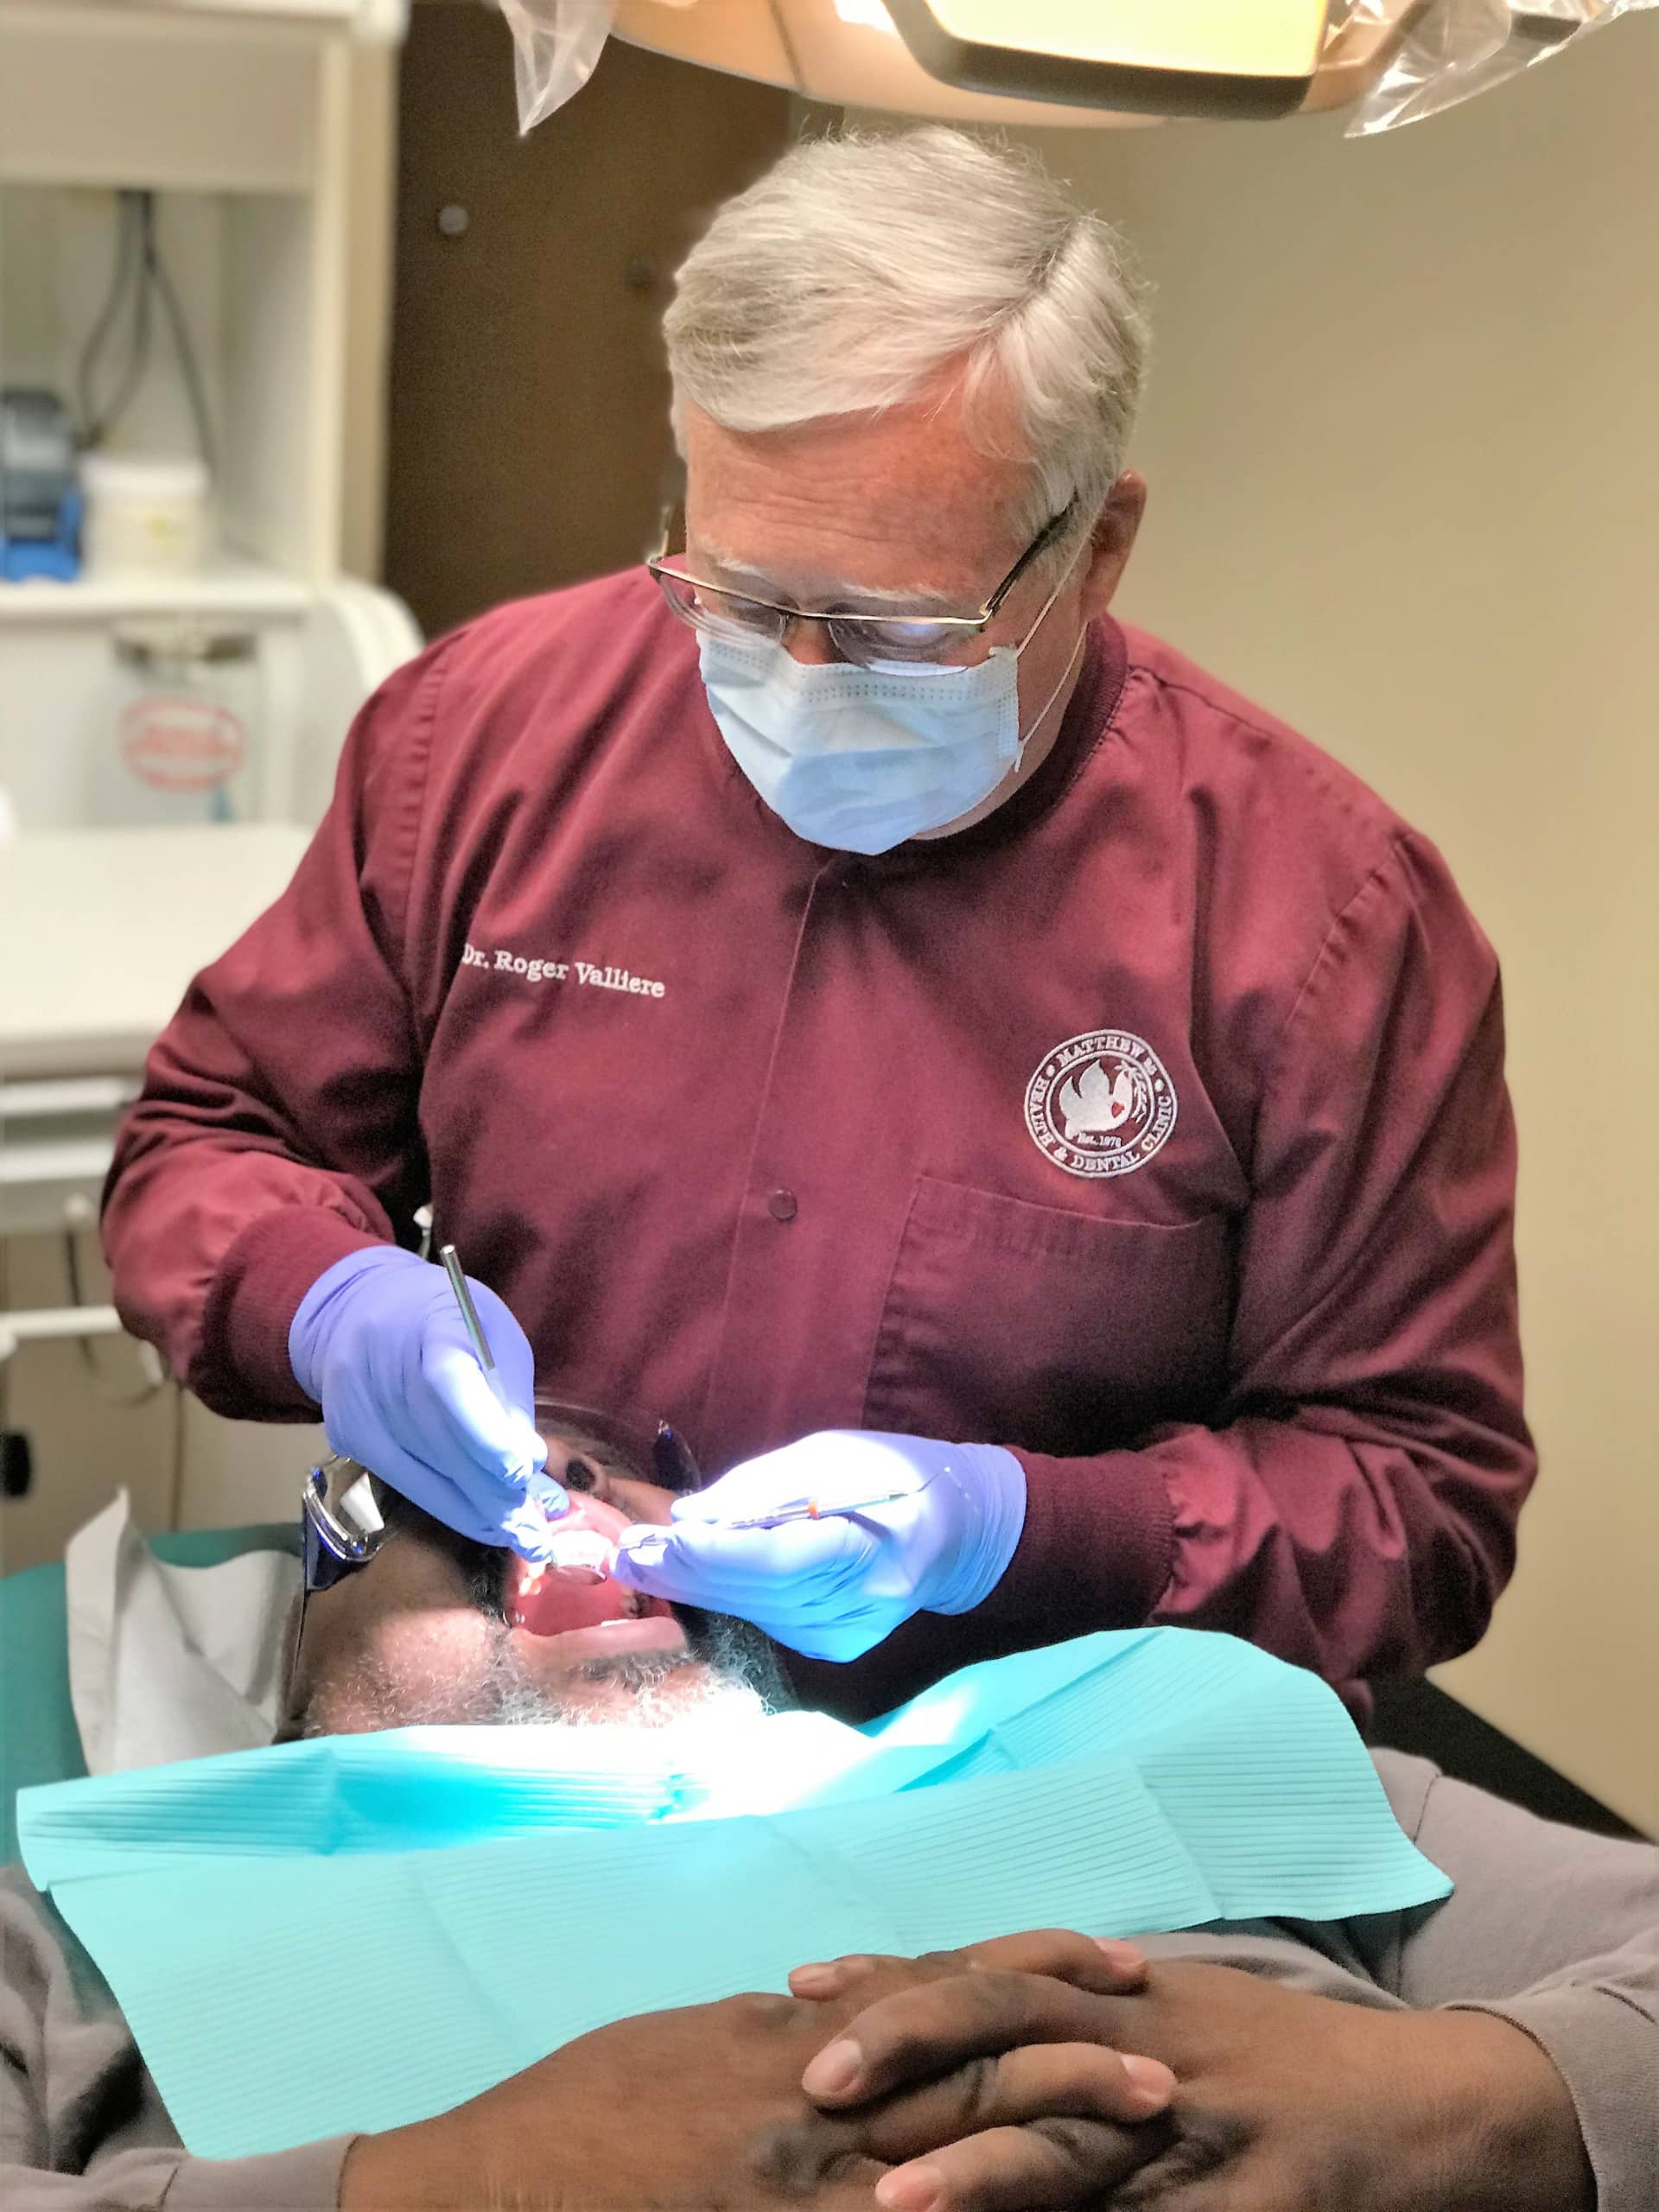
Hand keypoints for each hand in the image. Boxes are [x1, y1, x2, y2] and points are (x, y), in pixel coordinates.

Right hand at [288, 1246, 563, 1557]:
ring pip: (418, 1473)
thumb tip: (529, 1468)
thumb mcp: (494, 1339)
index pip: (450, 1381)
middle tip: (536, 1528)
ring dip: (472, 1511)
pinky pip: (401, 1479)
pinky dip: (443, 1503)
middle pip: (437, 1440)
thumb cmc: (447, 1322)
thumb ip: (509, 1398)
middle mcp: (380, 1363)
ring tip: (519, 1534)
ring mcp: (354, 1402)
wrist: (362, 1308)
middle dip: (490, 1492)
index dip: (485, 1431)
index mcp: (428, 1324)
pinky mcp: (344, 1435)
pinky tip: (478, 1519)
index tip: (522, 1471)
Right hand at [339, 1935, 1167, 2211]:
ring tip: (1142, 2144)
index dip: (1033, 1977)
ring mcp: (805, 2187)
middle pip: (972, 2071)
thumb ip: (777, 2029)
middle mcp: (814, 2101)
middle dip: (1073, 2066)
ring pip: (958, 2157)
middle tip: (1164, 2067)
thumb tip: (837, 2003)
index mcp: (796, 2035)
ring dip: (1056, 2151)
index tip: (1111, 1970)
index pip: (943, 1993)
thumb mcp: (687, 2040)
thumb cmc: (581, 2112)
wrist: (489, 2192)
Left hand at [611, 1430, 1025, 1659]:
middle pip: (754, 1593)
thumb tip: (692, 1515)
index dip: (714, 1553)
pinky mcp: (834, 1647)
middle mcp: (858, 1607)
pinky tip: (687, 1576)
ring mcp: (846, 1635)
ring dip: (692, 1586)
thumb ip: (762, 1487)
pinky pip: (765, 1617)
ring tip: (638, 1562)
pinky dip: (725, 1596)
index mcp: (871, 1552)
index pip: (778, 1561)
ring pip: (752, 1611)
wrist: (956, 1532)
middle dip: (685, 1571)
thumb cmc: (895, 1475)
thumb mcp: (833, 1455)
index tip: (660, 1539)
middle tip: (625, 1552)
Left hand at [799, 1952, 1593, 2211]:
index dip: (895, 1981)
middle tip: (815, 2081)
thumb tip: (953, 2012)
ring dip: (982, 2174)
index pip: (987, 1974)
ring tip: (894, 2202)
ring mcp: (1200, 2126)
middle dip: (912, 2046)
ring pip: (1074, 2142)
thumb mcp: (1175, 2013)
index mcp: (1123, 1995)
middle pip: (1013, 2026)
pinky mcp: (1255, 2205)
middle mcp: (1148, 2042)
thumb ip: (1072, 2013)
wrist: (1433, 2105)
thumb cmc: (1284, 2061)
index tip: (799, 1990)